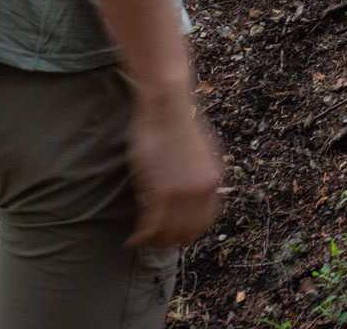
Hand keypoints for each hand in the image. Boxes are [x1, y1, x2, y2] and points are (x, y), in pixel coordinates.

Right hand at [127, 92, 222, 249]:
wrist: (167, 103)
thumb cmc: (175, 122)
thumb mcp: (199, 151)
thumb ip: (200, 172)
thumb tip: (196, 186)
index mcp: (213, 180)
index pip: (205, 222)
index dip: (189, 232)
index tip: (174, 234)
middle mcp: (203, 190)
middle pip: (188, 234)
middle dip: (170, 242)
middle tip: (154, 242)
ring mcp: (183, 193)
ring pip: (170, 235)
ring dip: (154, 244)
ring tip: (141, 242)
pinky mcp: (162, 192)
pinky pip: (152, 228)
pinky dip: (141, 238)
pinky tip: (133, 239)